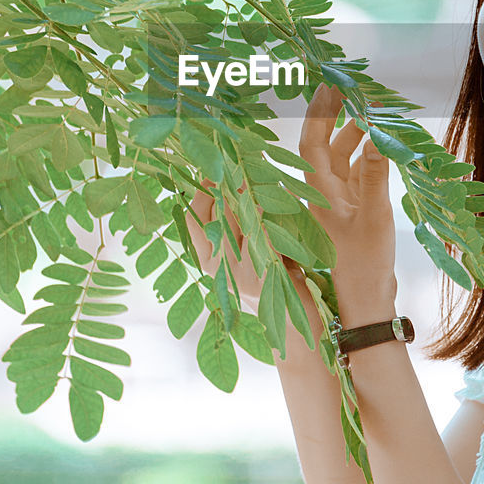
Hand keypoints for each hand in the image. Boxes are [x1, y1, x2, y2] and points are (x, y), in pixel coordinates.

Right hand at [184, 176, 285, 312]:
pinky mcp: (259, 276)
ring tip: (255, 175)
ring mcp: (236, 272)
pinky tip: (270, 200)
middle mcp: (216, 267)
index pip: (192, 219)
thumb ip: (237, 222)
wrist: (291, 320)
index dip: (201, 192)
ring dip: (247, 195)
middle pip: (215, 215)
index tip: (213, 171)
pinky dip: (265, 215)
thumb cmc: (272, 278)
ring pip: (236, 222)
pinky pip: (259, 236)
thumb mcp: (248, 249)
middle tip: (238, 163)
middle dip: (226, 186)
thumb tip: (238, 179)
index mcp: (207, 259)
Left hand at [297, 84, 396, 322]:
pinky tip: (384, 143)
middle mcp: (322, 193)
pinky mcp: (352, 210)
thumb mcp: (374, 217)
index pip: (312, 142)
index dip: (319, 112)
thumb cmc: (364, 264)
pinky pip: (358, 173)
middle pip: (327, 145)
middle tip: (357, 89)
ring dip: (358, 136)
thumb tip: (379, 135)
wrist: (365, 303)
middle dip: (340, 116)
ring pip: (344, 158)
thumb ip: (377, 176)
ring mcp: (337, 201)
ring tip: (377, 111)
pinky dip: (369, 156)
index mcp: (317, 193)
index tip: (330, 84)